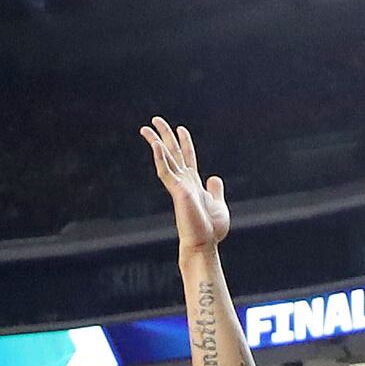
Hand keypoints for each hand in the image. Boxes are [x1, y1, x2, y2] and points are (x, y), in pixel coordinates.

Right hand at [143, 117, 227, 253]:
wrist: (203, 245)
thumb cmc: (210, 230)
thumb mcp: (218, 205)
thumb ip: (215, 190)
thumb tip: (214, 178)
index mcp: (193, 184)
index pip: (188, 158)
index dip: (185, 142)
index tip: (181, 129)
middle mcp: (184, 182)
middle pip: (173, 153)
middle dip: (164, 136)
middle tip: (155, 120)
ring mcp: (179, 186)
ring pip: (165, 158)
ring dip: (156, 142)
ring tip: (146, 127)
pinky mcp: (177, 192)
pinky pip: (166, 172)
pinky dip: (160, 158)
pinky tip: (155, 146)